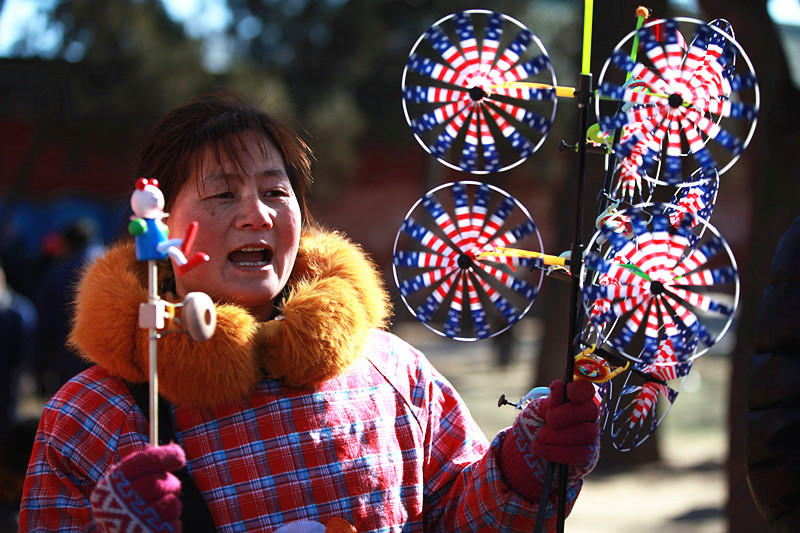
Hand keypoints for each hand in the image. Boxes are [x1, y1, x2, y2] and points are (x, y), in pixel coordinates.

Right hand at [90, 443, 184, 532]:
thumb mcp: (125, 484)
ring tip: (159, 512)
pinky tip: (157, 527)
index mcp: (114, 484)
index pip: (144, 461)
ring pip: (171, 504)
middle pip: (158, 483)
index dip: (165, 456)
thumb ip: (144, 465)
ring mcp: (135, 522)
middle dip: (170, 484)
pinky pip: (174, 525)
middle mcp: (121, 503)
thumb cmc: (124, 507)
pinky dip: (170, 525)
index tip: (179, 455)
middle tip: (170, 487)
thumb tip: (173, 449)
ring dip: (171, 506)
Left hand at [500, 379, 599, 501]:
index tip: (569, 390)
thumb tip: (560, 386)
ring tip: (540, 437)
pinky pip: (578, 454)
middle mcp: (589, 418)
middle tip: (548, 420)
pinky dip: (554, 451)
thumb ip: (549, 402)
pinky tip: (539, 448)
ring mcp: (592, 438)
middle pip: (589, 411)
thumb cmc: (536, 425)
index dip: (581, 389)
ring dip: (557, 435)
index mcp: (577, 401)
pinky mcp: (588, 458)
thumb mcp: (537, 411)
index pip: (587, 390)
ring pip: (586, 432)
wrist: (528, 451)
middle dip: (564, 415)